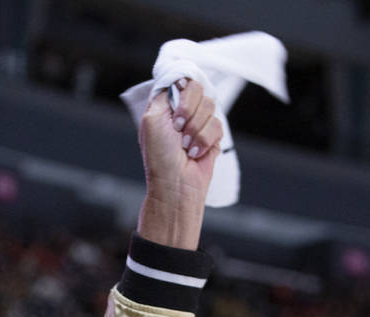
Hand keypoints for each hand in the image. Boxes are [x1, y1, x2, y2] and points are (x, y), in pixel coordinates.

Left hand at [136, 79, 223, 250]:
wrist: (175, 184)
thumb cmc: (160, 156)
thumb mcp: (152, 119)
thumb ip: (163, 94)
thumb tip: (179, 81)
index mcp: (165, 105)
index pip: (181, 79)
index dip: (182, 91)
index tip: (176, 109)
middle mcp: (183, 111)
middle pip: (198, 88)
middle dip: (188, 110)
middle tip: (178, 129)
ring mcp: (199, 122)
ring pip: (210, 106)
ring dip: (195, 129)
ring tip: (185, 146)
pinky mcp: (212, 136)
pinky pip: (218, 124)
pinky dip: (205, 140)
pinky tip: (195, 153)